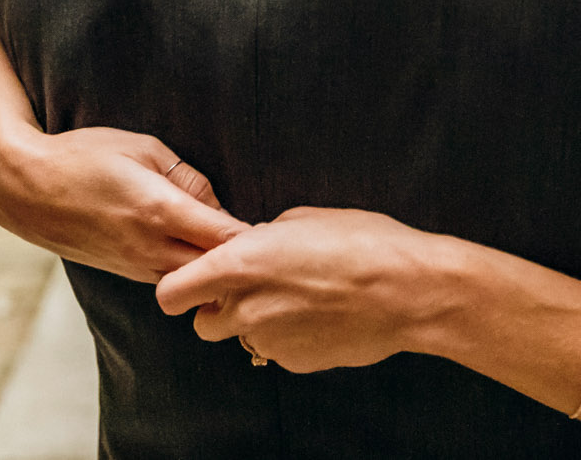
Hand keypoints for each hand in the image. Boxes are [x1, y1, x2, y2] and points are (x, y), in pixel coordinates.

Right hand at [0, 125, 249, 283]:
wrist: (27, 188)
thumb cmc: (86, 155)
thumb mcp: (144, 148)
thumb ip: (188, 176)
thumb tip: (217, 203)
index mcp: (161, 211)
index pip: (225, 238)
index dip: (256, 239)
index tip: (277, 231)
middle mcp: (151, 247)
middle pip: (215, 270)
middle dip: (243, 262)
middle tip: (269, 248)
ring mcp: (136, 265)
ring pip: (194, 282)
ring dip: (217, 271)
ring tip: (242, 254)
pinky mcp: (125, 273)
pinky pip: (170, 278)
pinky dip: (191, 272)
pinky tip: (202, 256)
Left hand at [156, 208, 459, 372]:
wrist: (408, 291)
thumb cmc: (363, 243)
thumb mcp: (305, 218)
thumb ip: (265, 237)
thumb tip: (256, 244)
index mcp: (240, 264)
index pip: (172, 293)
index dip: (181, 287)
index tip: (196, 279)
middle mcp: (247, 308)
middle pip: (203, 324)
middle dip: (218, 309)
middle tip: (251, 288)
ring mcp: (271, 341)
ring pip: (244, 338)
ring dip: (258, 323)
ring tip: (301, 299)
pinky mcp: (297, 363)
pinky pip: (279, 350)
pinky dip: (291, 337)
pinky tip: (322, 316)